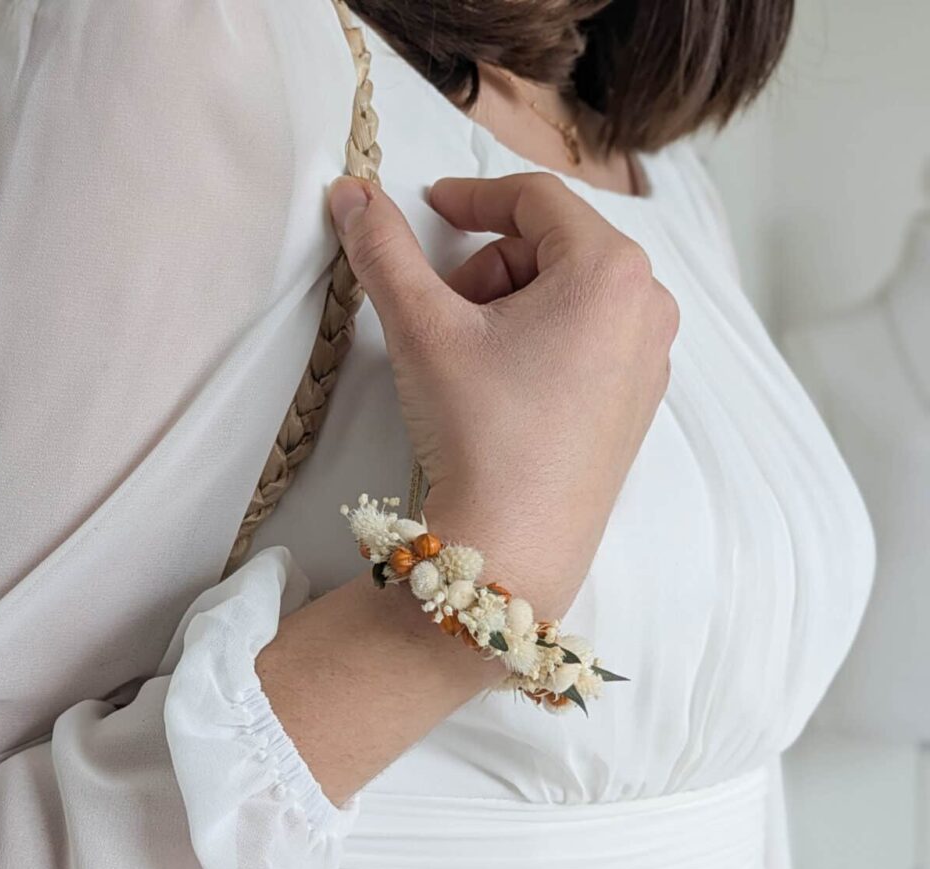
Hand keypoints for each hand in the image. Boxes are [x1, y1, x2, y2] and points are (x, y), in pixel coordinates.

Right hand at [327, 173, 677, 616]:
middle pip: (552, 247)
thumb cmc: (479, 427)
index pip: (536, 198)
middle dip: (486, 266)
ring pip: (568, 294)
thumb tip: (350, 190)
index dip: (472, 195)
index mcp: (611, 270)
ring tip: (465, 358)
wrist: (515, 546)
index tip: (427, 207)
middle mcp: (648, 306)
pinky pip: (587, 338)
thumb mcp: (422, 326)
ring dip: (507, 304)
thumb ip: (382, 248)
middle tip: (439, 312)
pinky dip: (537, 340)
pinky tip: (499, 387)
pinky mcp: (637, 403)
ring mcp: (650, 359)